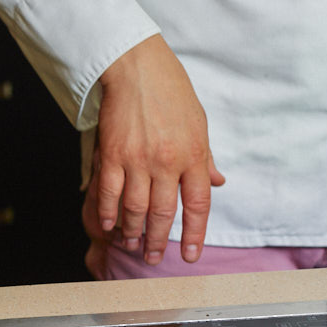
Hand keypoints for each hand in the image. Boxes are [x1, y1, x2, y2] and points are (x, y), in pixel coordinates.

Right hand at [92, 35, 224, 265]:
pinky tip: (109, 225)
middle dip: (158, 240)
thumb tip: (218, 181)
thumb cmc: (170, 91)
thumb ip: (206, 157)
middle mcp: (166, 161)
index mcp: (192, 154)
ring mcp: (137, 160)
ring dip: (133, 231)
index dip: (194, 234)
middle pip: (163, 213)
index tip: (190, 255)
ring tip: (130, 244)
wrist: (137, 68)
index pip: (198, 204)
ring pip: (135, 208)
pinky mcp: (111, 155)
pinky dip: (108, 213)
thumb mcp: (199, 123)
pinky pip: (109, 193)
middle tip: (153, 258)